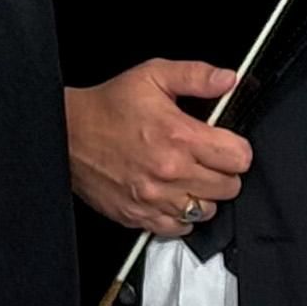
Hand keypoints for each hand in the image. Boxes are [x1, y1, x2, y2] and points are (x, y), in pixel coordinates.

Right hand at [63, 59, 249, 237]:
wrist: (67, 133)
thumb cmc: (108, 106)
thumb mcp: (152, 76)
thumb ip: (196, 76)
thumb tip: (228, 79)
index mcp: (179, 136)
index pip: (240, 158)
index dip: (235, 148)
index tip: (223, 143)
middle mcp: (171, 172)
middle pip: (230, 187)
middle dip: (222, 171)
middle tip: (203, 158)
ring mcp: (155, 199)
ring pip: (208, 211)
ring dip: (203, 195)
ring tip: (186, 177)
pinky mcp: (140, 216)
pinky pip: (180, 229)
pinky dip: (180, 216)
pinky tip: (170, 194)